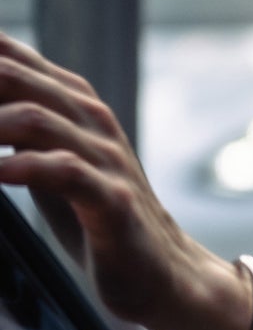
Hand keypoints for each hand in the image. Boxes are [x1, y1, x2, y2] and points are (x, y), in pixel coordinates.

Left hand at [0, 33, 252, 329]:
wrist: (162, 272)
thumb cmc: (96, 217)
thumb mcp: (48, 160)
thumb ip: (15, 127)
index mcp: (73, 102)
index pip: (11, 57)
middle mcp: (92, 119)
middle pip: (17, 77)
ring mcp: (106, 157)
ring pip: (37, 119)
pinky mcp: (114, 200)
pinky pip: (66, 172)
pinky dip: (24, 167)